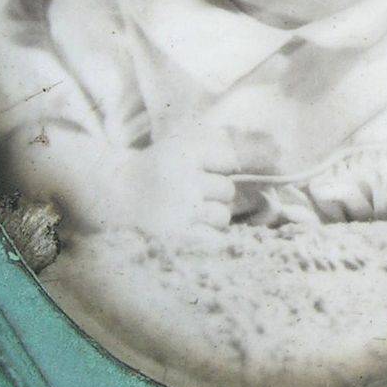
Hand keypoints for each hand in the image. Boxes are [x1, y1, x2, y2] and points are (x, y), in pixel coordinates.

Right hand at [5, 122, 236, 233]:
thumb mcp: (186, 145)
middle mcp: (180, 179)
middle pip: (227, 191)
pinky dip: (204, 240)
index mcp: (182, 150)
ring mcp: (177, 213)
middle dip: (212, 196)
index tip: (200, 172)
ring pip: (221, 217)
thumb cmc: (154, 170)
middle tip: (181, 196)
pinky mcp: (174, 241)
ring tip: (178, 214)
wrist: (106, 198)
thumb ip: (231, 144)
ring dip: (207, 218)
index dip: (220, 168)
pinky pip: (212, 241)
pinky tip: (183, 233)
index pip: (231, 158)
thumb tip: (280, 150)